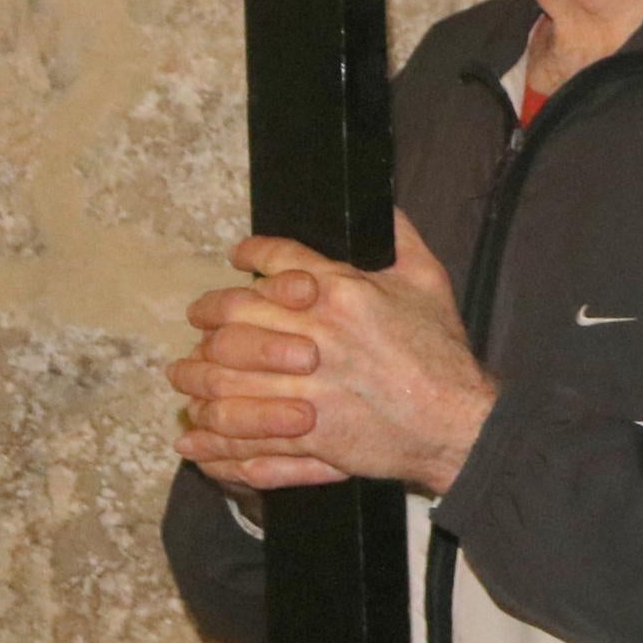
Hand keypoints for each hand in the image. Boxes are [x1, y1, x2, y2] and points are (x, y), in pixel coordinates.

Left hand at [167, 211, 498, 498]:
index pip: (275, 261)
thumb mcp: (429, 280)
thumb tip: (384, 207)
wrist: (458, 421)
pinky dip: (213, 435)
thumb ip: (402, 238)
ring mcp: (306, 388)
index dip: (248, 254)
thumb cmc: (443, 353)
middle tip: (197, 319)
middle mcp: (315, 337)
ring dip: (197, 376)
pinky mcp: (306, 433)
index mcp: (341, 292)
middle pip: (234, 317)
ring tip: (185, 375)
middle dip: (206, 315)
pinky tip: (196, 433)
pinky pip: (243, 433)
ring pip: (226, 376)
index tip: (237, 257)